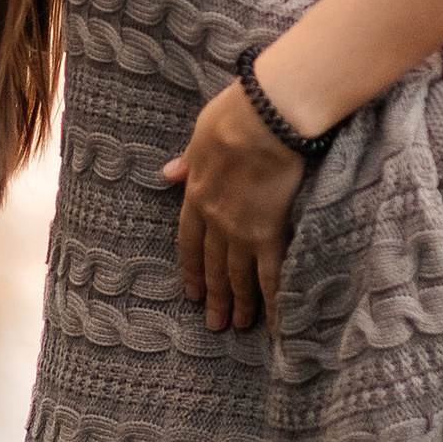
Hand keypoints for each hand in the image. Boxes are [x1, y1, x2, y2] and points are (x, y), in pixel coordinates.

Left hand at [163, 80, 304, 332]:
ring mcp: (242, 231)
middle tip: (214, 323)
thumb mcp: (200, 134)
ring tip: (239, 325)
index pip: (189, 241)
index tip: (191, 291)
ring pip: (238, 276)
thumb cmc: (234, 116)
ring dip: (239, 303)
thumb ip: (189, 160)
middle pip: (213, 265)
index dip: (191, 268)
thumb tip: (168, 173)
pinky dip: (272, 302)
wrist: (263, 119)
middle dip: (213, 296)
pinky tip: (274, 323)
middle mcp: (216, 220)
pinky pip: (271, 275)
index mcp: (196, 195)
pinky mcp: (270, 233)